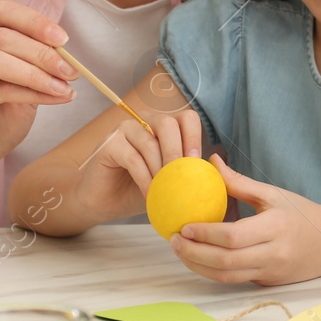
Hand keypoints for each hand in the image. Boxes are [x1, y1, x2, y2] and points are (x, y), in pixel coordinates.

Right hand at [0, 1, 78, 187]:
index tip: (63, 38)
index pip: (4, 13)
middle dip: (43, 52)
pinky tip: (53, 99)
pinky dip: (30, 93)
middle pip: (2, 35)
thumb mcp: (24, 85)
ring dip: (36, 72)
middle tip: (72, 71)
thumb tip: (67, 51)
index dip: (34, 22)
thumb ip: (37, 65)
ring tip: (64, 87)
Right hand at [74, 109, 204, 221]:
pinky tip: (149, 194)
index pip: (187, 118)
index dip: (195, 137)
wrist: (106, 202)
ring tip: (164, 191)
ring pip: (150, 141)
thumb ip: (188, 170)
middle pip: (168, 123)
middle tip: (181, 177)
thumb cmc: (141, 189)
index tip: (197, 163)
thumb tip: (215, 168)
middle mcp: (145, 121)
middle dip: (178, 152)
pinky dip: (144, 178)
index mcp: (164, 126)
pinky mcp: (109, 144)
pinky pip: (133, 158)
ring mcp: (125, 130)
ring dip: (160, 170)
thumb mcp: (170, 180)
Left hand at [171, 156, 320, 284]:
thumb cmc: (300, 214)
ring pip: (226, 277)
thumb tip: (210, 161)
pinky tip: (198, 259)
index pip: (233, 237)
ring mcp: (269, 273)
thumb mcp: (272, 194)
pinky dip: (211, 272)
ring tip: (180, 251)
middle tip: (173, 241)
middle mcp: (272, 254)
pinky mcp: (266, 284)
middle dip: (194, 253)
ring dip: (198, 266)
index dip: (205, 234)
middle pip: (225, 261)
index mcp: (274, 228)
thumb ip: (239, 183)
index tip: (183, 226)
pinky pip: (234, 280)